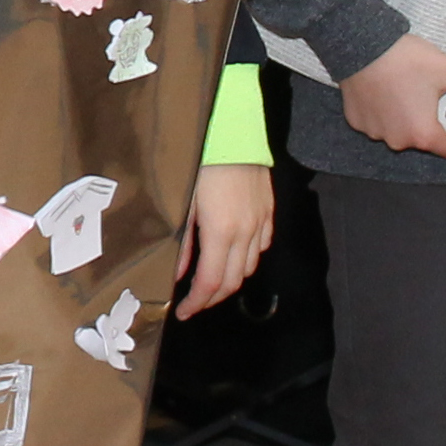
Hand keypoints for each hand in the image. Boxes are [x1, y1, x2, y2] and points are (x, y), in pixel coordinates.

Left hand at [174, 161, 274, 317]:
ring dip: (229, 280)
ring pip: (249, 267)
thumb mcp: (183, 203)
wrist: (233, 134)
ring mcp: (260, 222)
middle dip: (211, 298)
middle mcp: (245, 233)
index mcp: (220, 232)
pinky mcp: (269, 212)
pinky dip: (247, 259)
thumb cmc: (201, 164)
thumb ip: (182, 243)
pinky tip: (233, 256)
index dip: (197, 303)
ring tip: (210, 282)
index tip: (183, 312)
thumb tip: (176, 273)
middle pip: (232, 282)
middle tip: (194, 303)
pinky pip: (262, 246)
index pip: (211, 283)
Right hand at [340, 33, 445, 159]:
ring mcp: (375, 132)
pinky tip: (383, 89)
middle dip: (427, 121)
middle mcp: (398, 141)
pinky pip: (377, 122)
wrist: (361, 45)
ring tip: (404, 88)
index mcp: (424, 134)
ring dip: (403, 116)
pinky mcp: (357, 121)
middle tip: (428, 93)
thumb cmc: (408, 61)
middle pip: (422, 139)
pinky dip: (382, 111)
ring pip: (398, 130)